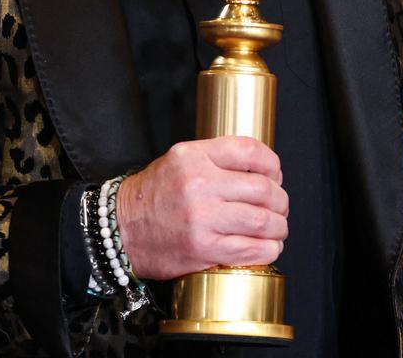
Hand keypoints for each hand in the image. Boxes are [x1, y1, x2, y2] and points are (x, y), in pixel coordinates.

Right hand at [115, 136, 287, 280]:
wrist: (122, 229)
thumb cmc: (154, 195)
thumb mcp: (179, 160)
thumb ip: (215, 159)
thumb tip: (259, 169)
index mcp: (194, 157)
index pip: (249, 151)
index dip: (272, 163)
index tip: (276, 174)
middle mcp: (199, 184)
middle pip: (263, 189)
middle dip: (280, 200)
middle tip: (280, 206)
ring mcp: (203, 218)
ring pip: (262, 220)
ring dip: (278, 226)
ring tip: (277, 228)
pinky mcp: (204, 249)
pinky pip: (251, 250)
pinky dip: (268, 249)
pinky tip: (267, 246)